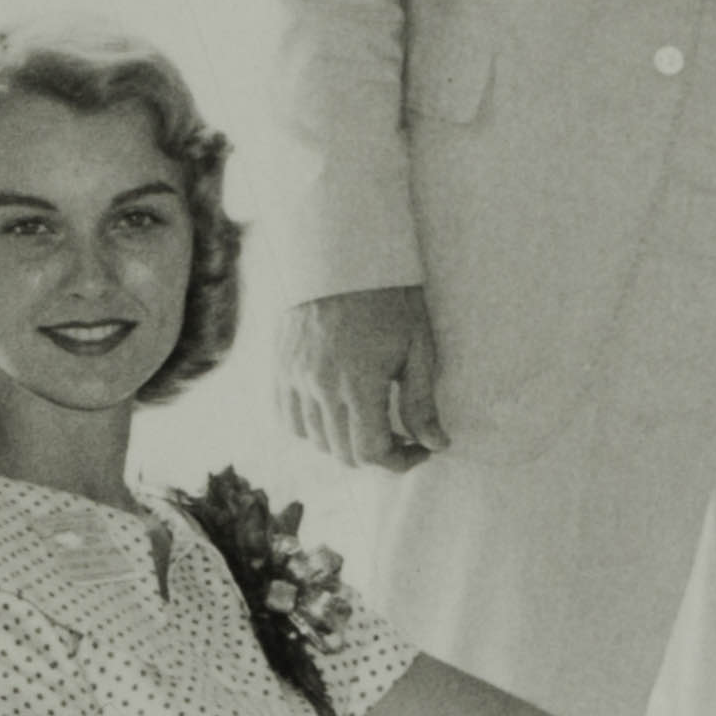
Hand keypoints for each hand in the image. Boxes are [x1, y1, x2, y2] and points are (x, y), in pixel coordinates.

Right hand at [284, 281, 444, 472]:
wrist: (344, 253)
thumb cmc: (389, 297)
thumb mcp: (418, 347)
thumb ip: (422, 402)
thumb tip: (435, 443)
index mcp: (359, 382)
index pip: (371, 452)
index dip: (398, 462)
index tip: (417, 449)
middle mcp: (321, 385)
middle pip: (342, 453)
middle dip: (375, 455)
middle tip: (400, 436)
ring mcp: (295, 377)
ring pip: (313, 440)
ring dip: (344, 443)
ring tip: (369, 423)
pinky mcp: (280, 366)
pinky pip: (287, 418)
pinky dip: (310, 428)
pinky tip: (334, 415)